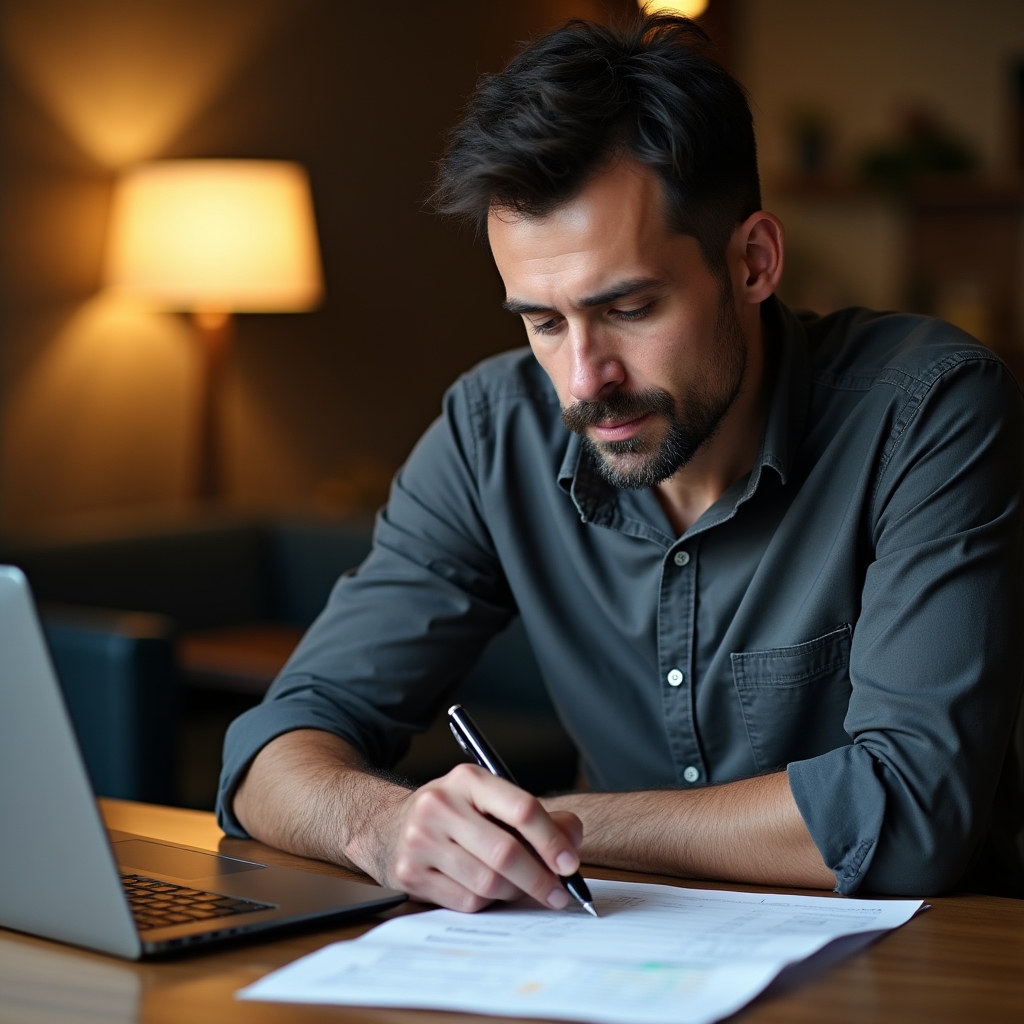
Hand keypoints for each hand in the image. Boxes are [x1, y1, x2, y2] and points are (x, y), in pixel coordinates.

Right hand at [360, 763, 582, 911]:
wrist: (386, 826)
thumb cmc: (452, 815)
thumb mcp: (488, 800)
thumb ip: (534, 816)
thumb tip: (572, 839)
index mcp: (468, 779)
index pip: (521, 808)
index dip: (551, 840)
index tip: (570, 865)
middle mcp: (441, 804)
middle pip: (505, 853)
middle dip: (540, 879)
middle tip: (560, 894)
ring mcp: (421, 839)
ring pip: (487, 882)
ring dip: (514, 893)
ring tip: (523, 890)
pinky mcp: (410, 873)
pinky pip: (466, 901)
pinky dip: (486, 903)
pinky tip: (487, 892)